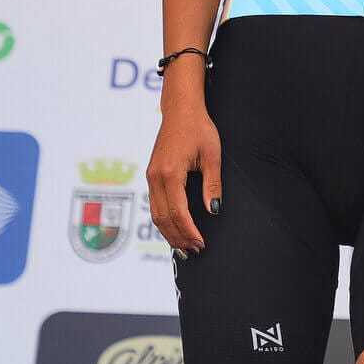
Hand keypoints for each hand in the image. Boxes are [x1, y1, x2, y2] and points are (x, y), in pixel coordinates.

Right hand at [146, 104, 221, 256]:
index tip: (201, 244)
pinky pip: (155, 205)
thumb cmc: (199, 129)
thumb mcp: (212, 155)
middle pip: (163, 218)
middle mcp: (155, 178)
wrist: (180, 110)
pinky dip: (164, 220)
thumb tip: (213, 210)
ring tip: (184, 248)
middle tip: (194, 252)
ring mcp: (150, 177)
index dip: (189, 231)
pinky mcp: (151, 176)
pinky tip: (174, 229)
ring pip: (156, 214)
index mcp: (170, 173)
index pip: (179, 212)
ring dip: (169, 232)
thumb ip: (212, 184)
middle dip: (178, 237)